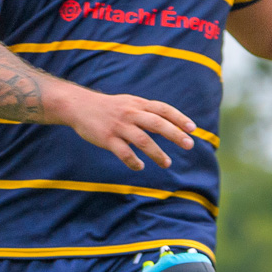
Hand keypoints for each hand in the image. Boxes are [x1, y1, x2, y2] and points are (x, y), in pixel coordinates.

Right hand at [56, 86, 194, 170]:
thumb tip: (174, 127)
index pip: (163, 109)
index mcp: (138, 104)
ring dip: (157, 153)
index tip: (193, 129)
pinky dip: (134, 161)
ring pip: (142, 140)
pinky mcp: (107, 138)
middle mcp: (130, 113)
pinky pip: (124, 153)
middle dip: (174, 134)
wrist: (78, 106)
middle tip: (189, 145)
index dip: (179, 118)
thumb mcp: (130, 104)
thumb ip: (150, 114)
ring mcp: (118, 126)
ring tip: (167, 164)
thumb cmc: (110, 108)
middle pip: (156, 123)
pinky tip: (140, 166)